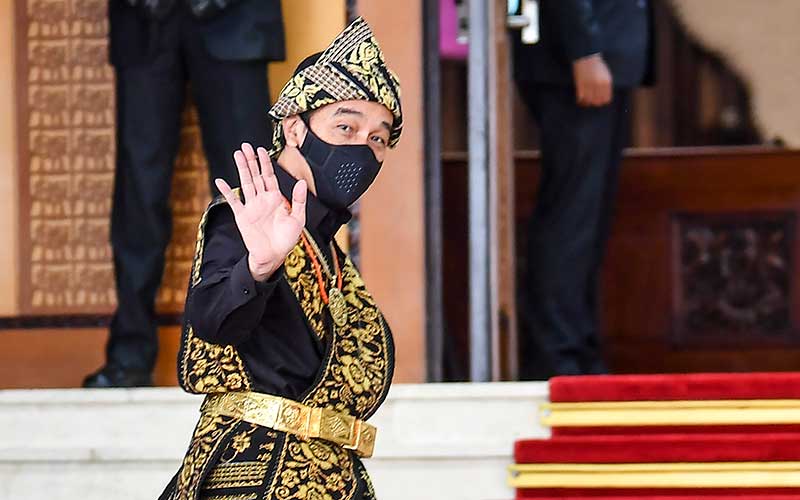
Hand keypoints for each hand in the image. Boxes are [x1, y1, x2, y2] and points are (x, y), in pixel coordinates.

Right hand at [215, 143, 306, 281]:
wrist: (274, 255)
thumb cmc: (287, 239)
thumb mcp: (298, 219)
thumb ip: (299, 200)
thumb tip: (301, 182)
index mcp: (276, 198)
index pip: (269, 176)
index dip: (265, 163)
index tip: (261, 150)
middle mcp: (262, 199)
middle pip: (255, 175)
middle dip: (251, 160)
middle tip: (246, 146)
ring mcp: (251, 206)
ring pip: (245, 183)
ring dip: (242, 169)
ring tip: (237, 154)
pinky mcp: (242, 216)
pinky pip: (233, 201)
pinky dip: (227, 191)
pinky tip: (220, 181)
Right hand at [572, 54, 612, 106]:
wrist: (587, 56)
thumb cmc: (596, 64)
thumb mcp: (605, 74)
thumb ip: (606, 85)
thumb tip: (604, 96)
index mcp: (607, 82)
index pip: (606, 99)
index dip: (602, 101)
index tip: (599, 100)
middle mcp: (599, 85)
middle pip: (598, 102)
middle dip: (594, 102)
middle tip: (591, 100)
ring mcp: (589, 85)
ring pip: (589, 102)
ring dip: (587, 102)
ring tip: (585, 100)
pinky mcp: (580, 85)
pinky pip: (581, 98)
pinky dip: (580, 101)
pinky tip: (580, 99)